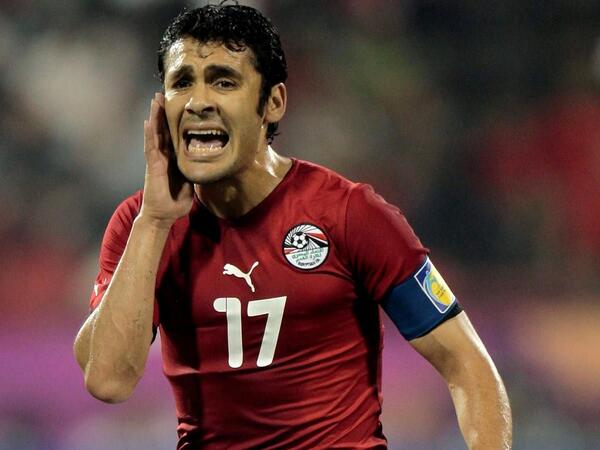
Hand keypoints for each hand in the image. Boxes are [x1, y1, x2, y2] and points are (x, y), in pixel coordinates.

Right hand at [139, 92, 192, 227]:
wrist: (163, 216)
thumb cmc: (176, 201)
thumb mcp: (191, 182)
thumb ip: (196, 170)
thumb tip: (209, 163)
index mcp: (172, 159)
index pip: (173, 135)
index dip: (174, 120)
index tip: (177, 105)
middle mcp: (163, 156)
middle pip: (162, 130)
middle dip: (162, 112)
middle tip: (162, 93)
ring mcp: (156, 160)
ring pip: (155, 134)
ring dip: (155, 117)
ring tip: (155, 100)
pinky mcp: (153, 167)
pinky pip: (150, 147)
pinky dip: (149, 134)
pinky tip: (148, 121)